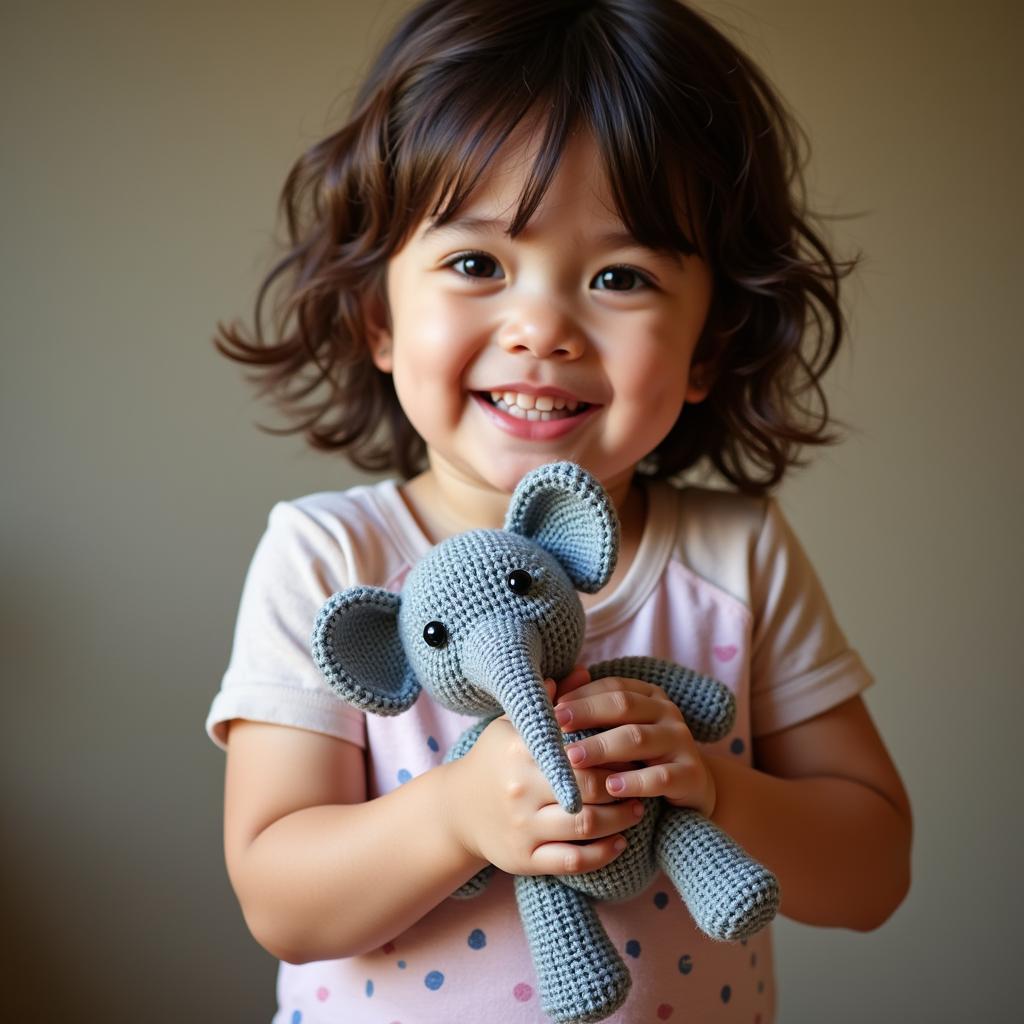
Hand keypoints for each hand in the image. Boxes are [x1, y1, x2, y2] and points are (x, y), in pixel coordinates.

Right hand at [445, 669, 643, 876]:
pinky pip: (573, 861)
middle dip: (622, 784)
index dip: (611, 747)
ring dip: (621, 819)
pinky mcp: (525, 858)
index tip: (631, 746)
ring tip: (636, 808)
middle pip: (588, 786)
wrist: (456, 808)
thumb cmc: (494, 759)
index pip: (578, 746)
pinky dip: (603, 854)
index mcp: (520, 749)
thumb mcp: (512, 724)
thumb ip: (548, 701)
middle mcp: (521, 788)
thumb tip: (584, 671)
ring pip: (586, 825)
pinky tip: (620, 842)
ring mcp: (523, 826)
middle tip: (640, 779)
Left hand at [553, 672, 716, 817]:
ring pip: (638, 738)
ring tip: (573, 758)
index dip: (582, 695)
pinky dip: (635, 781)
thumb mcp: (617, 732)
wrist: (690, 791)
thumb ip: (589, 712)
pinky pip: (661, 776)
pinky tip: (611, 787)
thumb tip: (550, 688)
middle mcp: (667, 712)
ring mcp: (682, 742)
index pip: (613, 686)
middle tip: (555, 727)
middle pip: (623, 706)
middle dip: (586, 714)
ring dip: (602, 747)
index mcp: (649, 695)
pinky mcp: (691, 774)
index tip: (552, 709)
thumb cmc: (640, 758)